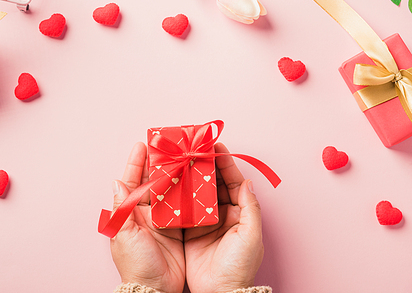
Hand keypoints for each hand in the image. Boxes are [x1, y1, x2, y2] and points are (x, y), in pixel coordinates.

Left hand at [110, 142, 185, 292]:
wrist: (156, 288)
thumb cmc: (136, 263)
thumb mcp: (125, 235)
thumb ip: (122, 208)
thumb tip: (116, 182)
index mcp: (130, 213)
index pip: (132, 182)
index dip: (137, 163)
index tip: (142, 145)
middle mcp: (146, 213)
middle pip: (152, 182)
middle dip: (158, 164)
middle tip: (168, 147)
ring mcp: (163, 219)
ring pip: (169, 190)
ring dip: (175, 174)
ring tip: (183, 157)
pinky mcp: (179, 227)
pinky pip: (183, 205)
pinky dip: (188, 192)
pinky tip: (194, 179)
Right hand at [184, 143, 264, 292]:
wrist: (219, 292)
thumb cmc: (240, 266)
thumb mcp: (250, 235)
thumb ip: (251, 207)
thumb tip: (247, 182)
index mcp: (240, 212)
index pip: (233, 182)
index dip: (225, 164)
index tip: (216, 146)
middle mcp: (222, 213)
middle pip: (214, 183)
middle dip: (206, 165)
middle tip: (195, 149)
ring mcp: (205, 221)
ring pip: (198, 192)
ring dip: (191, 177)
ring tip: (182, 160)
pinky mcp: (189, 230)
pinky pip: (184, 207)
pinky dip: (179, 194)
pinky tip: (172, 182)